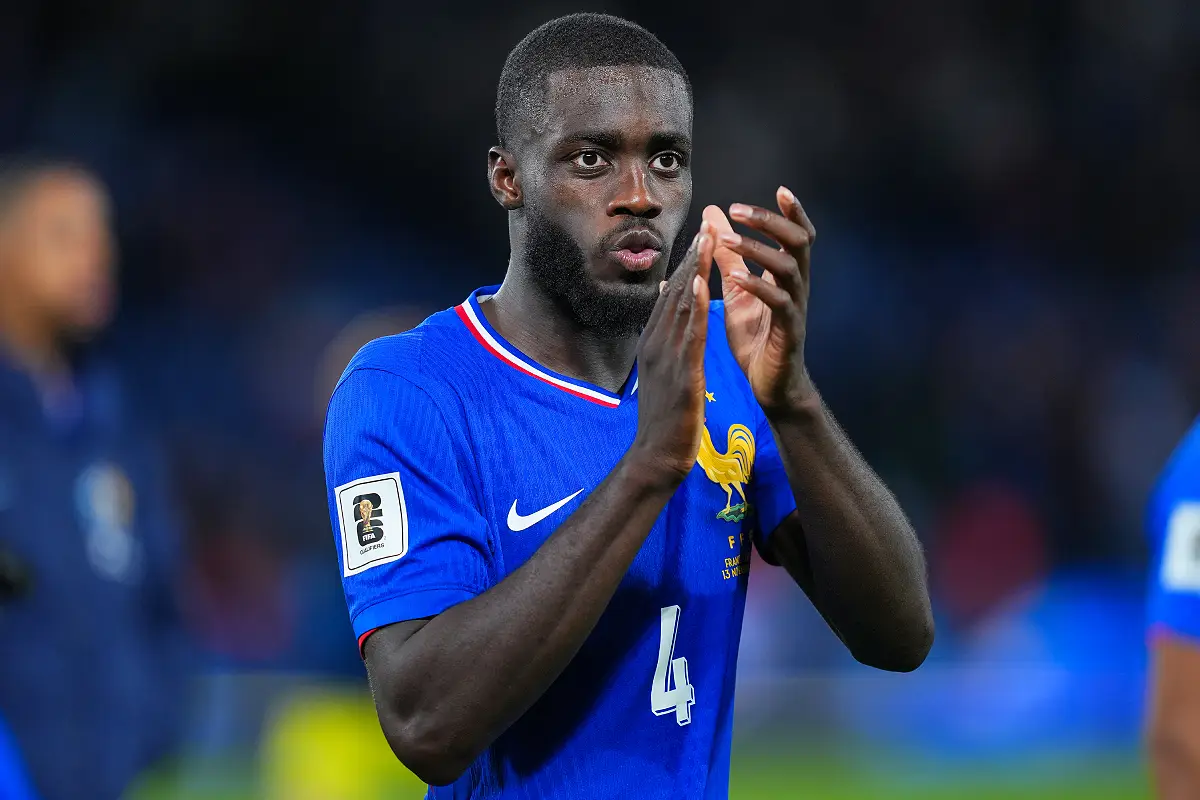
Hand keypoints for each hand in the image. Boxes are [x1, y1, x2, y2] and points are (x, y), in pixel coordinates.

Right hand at [630, 221, 715, 481]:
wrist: (657, 456)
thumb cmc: (665, 420)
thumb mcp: (664, 376)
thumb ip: (666, 348)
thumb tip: (670, 325)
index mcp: (653, 345)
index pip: (670, 299)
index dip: (685, 269)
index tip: (699, 242)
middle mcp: (656, 345)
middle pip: (675, 294)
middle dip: (692, 260)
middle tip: (707, 227)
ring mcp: (665, 357)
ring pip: (681, 306)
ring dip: (694, 272)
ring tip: (707, 241)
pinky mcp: (679, 372)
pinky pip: (687, 333)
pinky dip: (692, 306)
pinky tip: (698, 283)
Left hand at [702, 187, 816, 414]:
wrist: (769, 383)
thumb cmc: (756, 336)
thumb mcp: (737, 289)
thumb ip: (727, 255)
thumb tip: (713, 216)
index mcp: (786, 274)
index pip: (798, 234)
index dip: (794, 212)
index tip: (781, 188)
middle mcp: (797, 285)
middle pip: (798, 241)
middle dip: (770, 221)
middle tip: (738, 209)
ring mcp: (796, 306)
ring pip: (787, 267)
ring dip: (756, 250)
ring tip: (725, 241)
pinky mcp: (789, 330)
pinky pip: (779, 302)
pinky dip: (758, 287)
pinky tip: (735, 279)